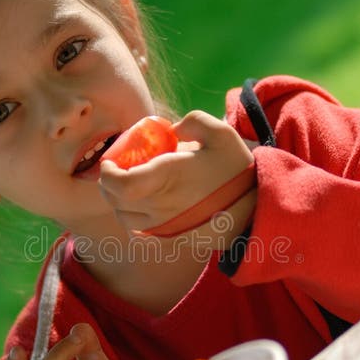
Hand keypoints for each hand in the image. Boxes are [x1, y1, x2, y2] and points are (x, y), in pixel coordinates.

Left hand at [98, 110, 254, 240]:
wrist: (252, 211)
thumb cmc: (234, 171)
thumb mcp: (221, 134)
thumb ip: (193, 121)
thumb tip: (171, 129)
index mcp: (167, 178)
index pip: (120, 183)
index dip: (107, 173)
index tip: (109, 162)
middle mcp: (159, 205)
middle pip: (115, 199)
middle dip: (108, 183)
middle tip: (116, 169)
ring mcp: (162, 226)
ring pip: (123, 216)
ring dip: (119, 200)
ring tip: (130, 185)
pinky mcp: (168, 238)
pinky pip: (137, 229)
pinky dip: (132, 215)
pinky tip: (143, 203)